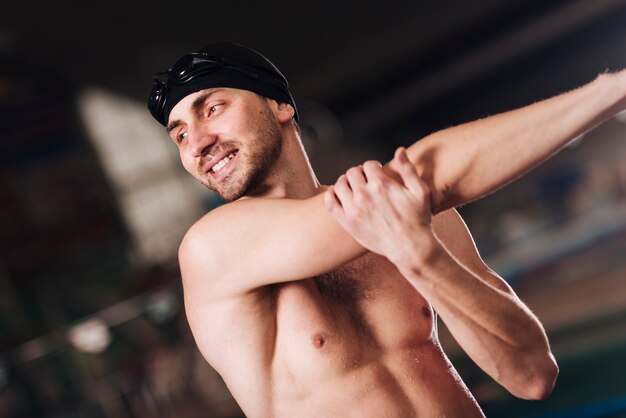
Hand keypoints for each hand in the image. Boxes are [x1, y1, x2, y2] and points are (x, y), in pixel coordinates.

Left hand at [324, 147, 432, 263]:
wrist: (410, 247)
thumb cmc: (417, 220)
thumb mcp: (420, 191)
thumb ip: (408, 169)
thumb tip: (400, 150)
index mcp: (381, 184)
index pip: (368, 165)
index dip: (373, 167)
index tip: (376, 172)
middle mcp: (364, 195)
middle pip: (353, 172)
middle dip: (359, 173)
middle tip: (364, 179)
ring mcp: (354, 209)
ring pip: (340, 184)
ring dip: (345, 181)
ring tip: (352, 186)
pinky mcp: (347, 222)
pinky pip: (330, 203)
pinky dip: (331, 195)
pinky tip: (338, 195)